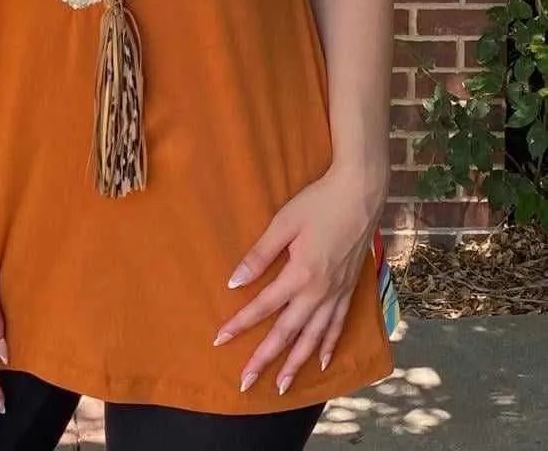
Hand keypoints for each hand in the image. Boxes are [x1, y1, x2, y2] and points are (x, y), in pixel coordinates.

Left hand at [215, 164, 386, 395]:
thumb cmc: (318, 203)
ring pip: (314, 338)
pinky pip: (338, 326)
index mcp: (300, 275)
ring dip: (296, 363)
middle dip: (265, 358)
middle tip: (246, 383)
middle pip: (288, 333)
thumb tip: (234, 282)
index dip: (240, 324)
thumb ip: (259, 255)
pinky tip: (320, 362)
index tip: (219, 340)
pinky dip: (328, 346)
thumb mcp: (283, 223)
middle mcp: (320, 292)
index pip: (263, 307)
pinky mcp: (349, 290)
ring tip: (281, 386)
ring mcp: (337, 293)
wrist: (360, 195)